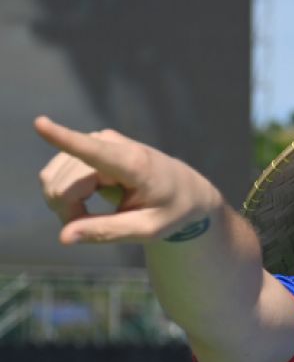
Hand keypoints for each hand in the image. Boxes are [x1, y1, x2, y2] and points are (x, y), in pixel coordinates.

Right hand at [35, 116, 222, 244]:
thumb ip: (108, 232)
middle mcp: (111, 144)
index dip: (63, 139)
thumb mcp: (148, 229)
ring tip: (93, 214)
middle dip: (67, 210)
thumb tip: (64, 237)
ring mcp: (98, 140)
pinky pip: (56, 173)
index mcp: (133, 164)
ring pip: (53, 177)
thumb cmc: (171, 210)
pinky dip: (64, 194)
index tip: (40, 123)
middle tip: (92, 226)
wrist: (186, 189)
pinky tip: (85, 201)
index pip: (93, 151)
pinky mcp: (88, 144)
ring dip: (64, 203)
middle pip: (62, 182)